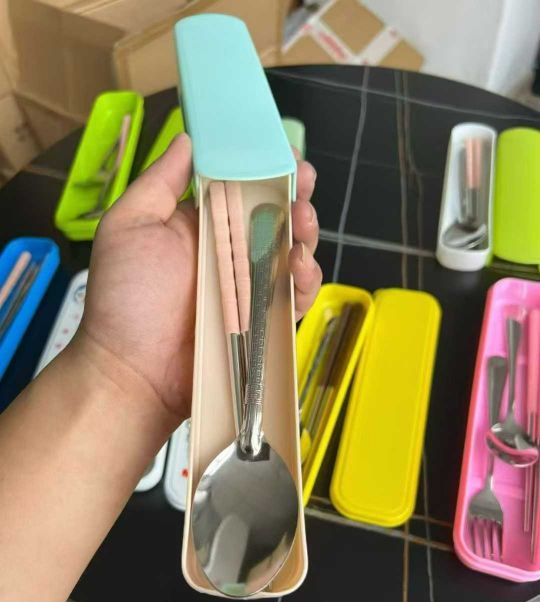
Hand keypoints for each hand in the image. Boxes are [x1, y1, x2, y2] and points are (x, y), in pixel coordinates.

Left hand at [78, 134, 321, 425]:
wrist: (132, 370)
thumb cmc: (126, 296)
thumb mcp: (130, 226)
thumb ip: (160, 182)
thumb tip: (189, 138)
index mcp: (200, 226)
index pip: (242, 189)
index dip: (266, 168)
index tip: (284, 151)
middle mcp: (229, 253)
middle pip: (275, 217)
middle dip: (296, 194)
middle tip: (305, 180)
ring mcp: (249, 288)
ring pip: (292, 252)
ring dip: (306, 231)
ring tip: (303, 219)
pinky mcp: (264, 321)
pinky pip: (296, 297)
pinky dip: (307, 279)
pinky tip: (300, 264)